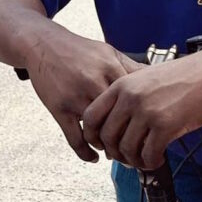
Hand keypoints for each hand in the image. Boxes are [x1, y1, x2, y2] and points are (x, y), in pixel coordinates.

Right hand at [24, 32, 138, 162]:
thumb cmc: (78, 50)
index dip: (145, 116)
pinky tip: (93, 157)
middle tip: (135, 147)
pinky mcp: (59, 108)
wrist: (43, 43)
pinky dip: (85, 152)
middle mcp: (94, 82)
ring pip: (98, 131)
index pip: (136, 98)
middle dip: (128, 135)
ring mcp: (76, 97)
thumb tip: (158, 78)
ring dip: (108, 146)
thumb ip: (130, 66)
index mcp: (110, 67)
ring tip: (114, 152)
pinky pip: (74, 138)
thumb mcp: (108, 51)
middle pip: (119, 118)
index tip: (151, 128)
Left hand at [81, 55, 201, 168]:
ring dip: (134, 161)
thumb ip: (128, 98)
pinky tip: (157, 159)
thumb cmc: (182, 76)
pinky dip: (151, 162)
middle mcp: (130, 98)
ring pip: (126, 149)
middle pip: (107, 137)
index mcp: (121, 85)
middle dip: (114, 153)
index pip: (91, 115)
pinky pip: (148, 154)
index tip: (102, 144)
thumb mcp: (145, 78)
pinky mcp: (165, 125)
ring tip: (144, 160)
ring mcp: (146, 111)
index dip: (92, 136)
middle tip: (126, 158)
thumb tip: (117, 127)